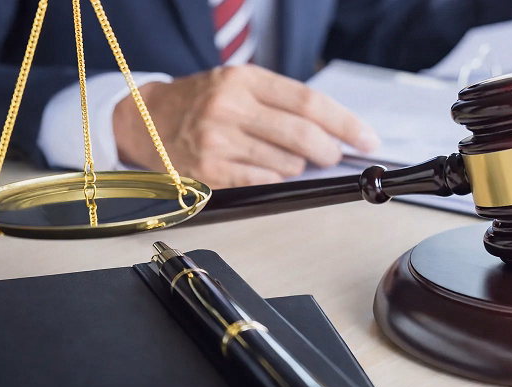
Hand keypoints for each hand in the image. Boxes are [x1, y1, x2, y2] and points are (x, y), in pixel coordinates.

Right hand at [112, 64, 379, 187]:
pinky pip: (263, 182)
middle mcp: (230, 107)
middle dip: (329, 151)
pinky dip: (275, 180)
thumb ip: (281, 103)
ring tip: (283, 158)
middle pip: (303, 135)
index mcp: (244, 80)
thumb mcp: (238, 85)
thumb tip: (332, 132)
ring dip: (298, 167)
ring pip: (286, 164)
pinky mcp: (209, 172)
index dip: (346, 123)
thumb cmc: (200, 102)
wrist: (144, 120)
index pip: (309, 102)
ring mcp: (218, 141)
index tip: (367, 138)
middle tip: (334, 155)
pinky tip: (267, 171)